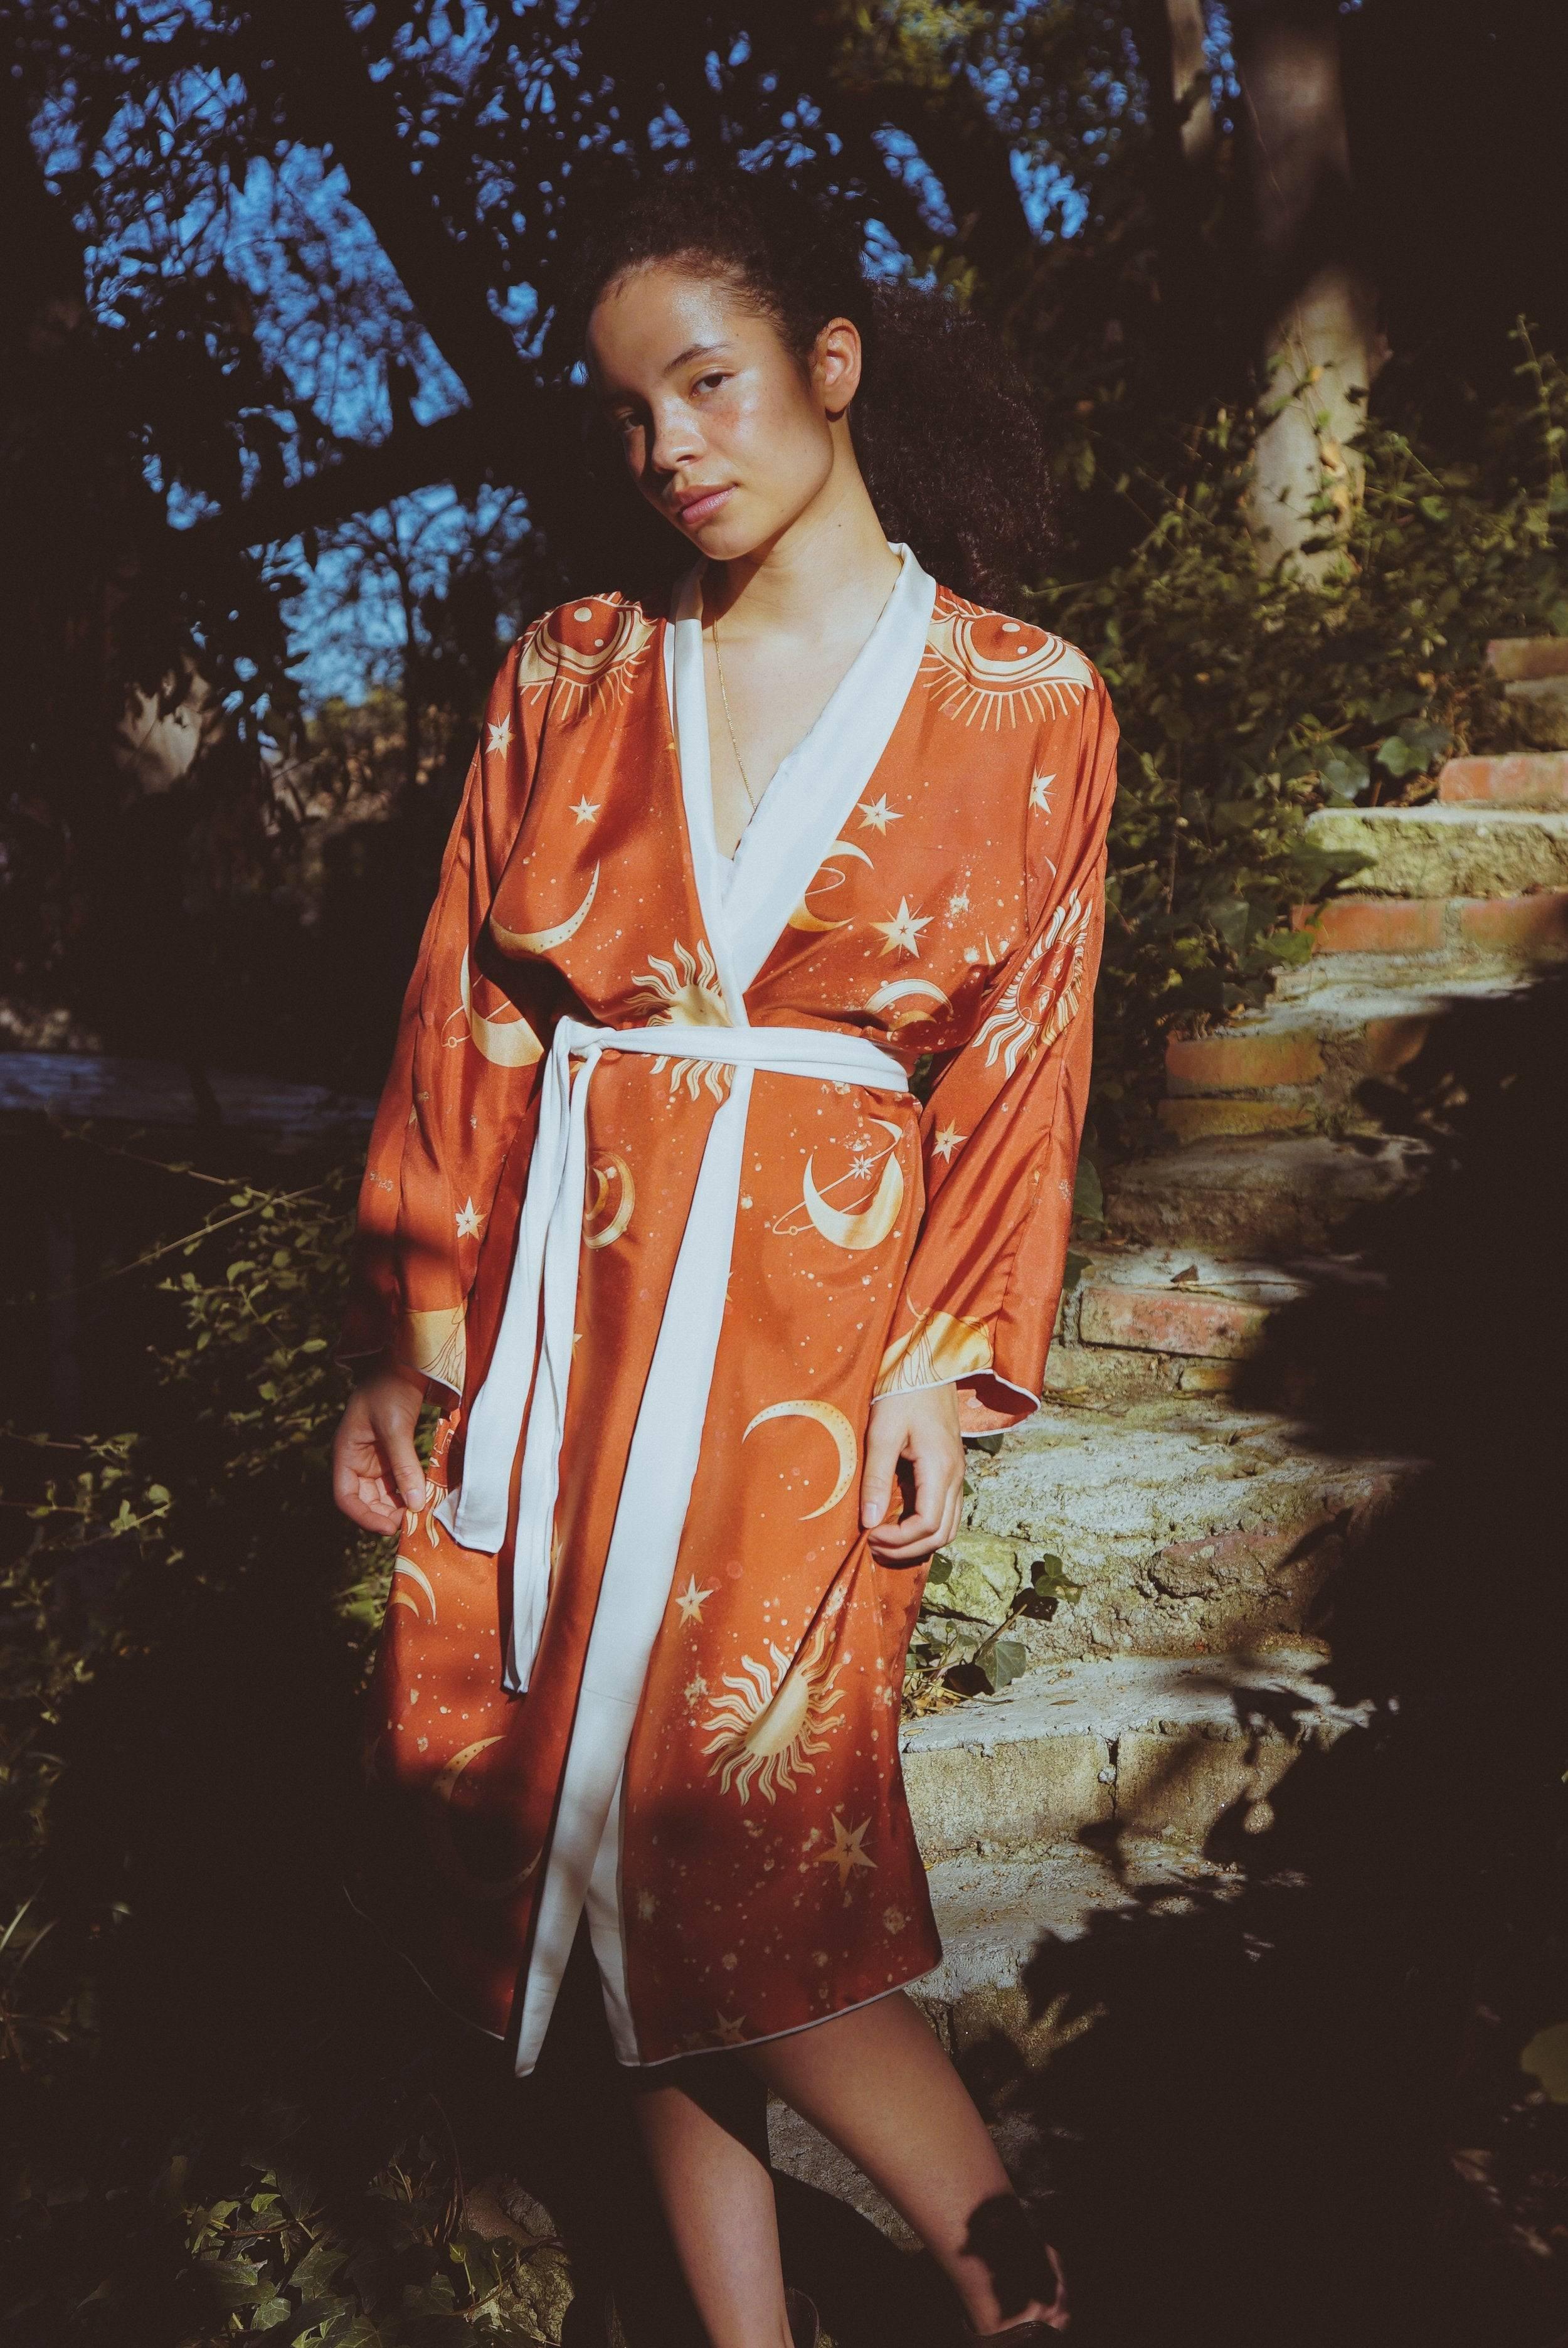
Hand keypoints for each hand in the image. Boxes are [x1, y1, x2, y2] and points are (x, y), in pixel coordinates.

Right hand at [332, 1360, 428, 1533]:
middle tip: (411, 1521)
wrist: (407, 1361)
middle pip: (365, 1500)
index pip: (346, 1496)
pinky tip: (424, 1496)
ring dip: (399, 1505)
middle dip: (385, 1513)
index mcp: (346, 1453)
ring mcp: (376, 1458)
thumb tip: (415, 1505)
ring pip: (384, 1494)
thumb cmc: (391, 1389)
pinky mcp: (394, 1453)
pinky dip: (409, 1490)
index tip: (390, 1527)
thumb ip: (404, 1466)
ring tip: (419, 1511)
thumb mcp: (395, 1427)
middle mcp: (358, 1459)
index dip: (364, 1516)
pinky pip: (398, 1480)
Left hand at [860, 1384, 963, 1564]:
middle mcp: (955, 1477)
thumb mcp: (881, 1433)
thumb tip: (870, 1521)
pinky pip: (946, 1512)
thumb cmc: (901, 1394)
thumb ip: (876, 1479)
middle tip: (873, 1544)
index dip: (899, 1541)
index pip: (928, 1526)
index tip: (869, 1535)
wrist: (927, 1366)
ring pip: (948, 1527)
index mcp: (939, 1469)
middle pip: (942, 1535)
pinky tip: (899, 1521)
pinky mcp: (951, 1470)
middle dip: (907, 1549)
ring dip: (918, 1542)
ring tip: (884, 1539)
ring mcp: (956, 1474)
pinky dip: (925, 1527)